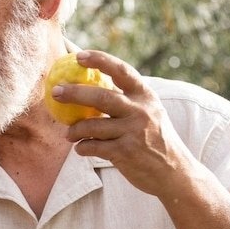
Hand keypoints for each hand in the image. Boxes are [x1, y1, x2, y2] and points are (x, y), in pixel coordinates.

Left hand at [53, 50, 198, 198]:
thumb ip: (128, 100)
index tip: (78, 56)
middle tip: (55, 92)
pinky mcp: (126, 153)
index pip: (121, 71)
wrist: (174, 172)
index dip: (99, 60)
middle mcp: (141, 111)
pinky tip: (81, 149)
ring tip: (68, 134)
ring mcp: (133, 132)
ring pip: (92, 126)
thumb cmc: (154, 140)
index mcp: (146, 96)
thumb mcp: (150, 113)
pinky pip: (94, 147)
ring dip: (75, 130)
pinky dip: (83, 148)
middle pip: (101, 97)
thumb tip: (94, 84)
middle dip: (74, 93)